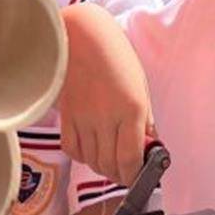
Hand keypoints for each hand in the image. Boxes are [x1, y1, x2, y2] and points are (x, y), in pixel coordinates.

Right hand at [57, 6, 152, 187]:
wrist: (81, 37)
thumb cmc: (115, 56)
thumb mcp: (141, 86)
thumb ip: (146, 120)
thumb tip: (149, 147)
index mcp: (131, 109)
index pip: (131, 159)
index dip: (135, 176)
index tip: (139, 177)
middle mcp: (107, 118)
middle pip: (110, 165)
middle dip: (120, 175)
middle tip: (126, 171)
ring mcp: (84, 119)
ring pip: (92, 161)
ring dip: (103, 167)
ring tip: (110, 160)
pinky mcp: (66, 116)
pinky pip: (72, 149)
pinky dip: (82, 156)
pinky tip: (91, 149)